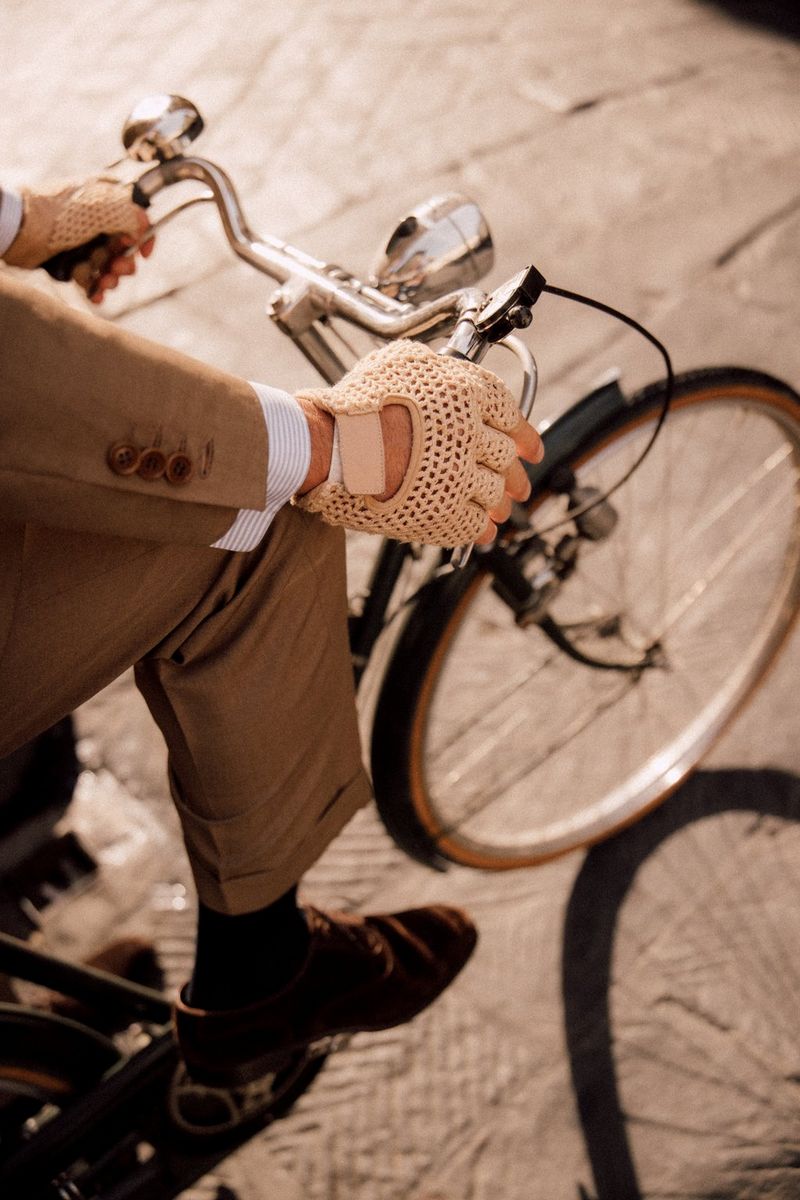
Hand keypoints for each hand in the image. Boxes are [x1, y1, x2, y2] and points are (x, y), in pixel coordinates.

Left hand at [2, 177, 153, 299]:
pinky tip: (95, 295)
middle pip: (123, 248)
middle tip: (116, 269)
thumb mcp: (102, 208)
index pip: (136, 218)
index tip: (144, 255)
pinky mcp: (69, 258)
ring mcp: (81, 239)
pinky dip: (94, 288)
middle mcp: (95, 220)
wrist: (21, 229)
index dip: (144, 238)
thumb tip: (144, 227)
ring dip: (109, 278)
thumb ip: (131, 216)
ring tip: (103, 283)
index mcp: (104, 200)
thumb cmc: (59, 214)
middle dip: (123, 263)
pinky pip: (90, 277)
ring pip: (107, 265)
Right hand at [294, 340, 543, 548]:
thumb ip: (435, 368)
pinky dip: (481, 528)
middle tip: (520, 485)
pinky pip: (474, 524)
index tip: (531, 447)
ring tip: (502, 510)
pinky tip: (483, 532)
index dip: (525, 435)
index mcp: (468, 395)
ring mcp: (461, 476)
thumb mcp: (399, 363)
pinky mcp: (445, 512)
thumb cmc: (355, 404)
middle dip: (516, 474)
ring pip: (495, 492)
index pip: (511, 416)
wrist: (329, 447)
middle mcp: (472, 435)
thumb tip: (449, 372)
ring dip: (500, 502)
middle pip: (506, 458)